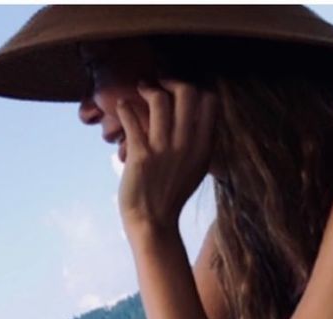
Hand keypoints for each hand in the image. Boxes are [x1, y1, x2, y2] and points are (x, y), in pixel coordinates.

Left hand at [117, 80, 217, 237]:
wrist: (153, 223)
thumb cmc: (170, 196)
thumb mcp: (195, 169)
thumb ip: (197, 143)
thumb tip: (193, 116)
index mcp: (203, 149)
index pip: (210, 102)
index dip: (195, 89)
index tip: (179, 92)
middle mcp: (187, 146)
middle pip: (187, 92)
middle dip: (170, 81)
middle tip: (158, 84)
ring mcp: (164, 150)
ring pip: (159, 99)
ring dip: (146, 89)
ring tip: (140, 91)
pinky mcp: (141, 154)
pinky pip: (131, 116)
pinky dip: (125, 107)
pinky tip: (122, 108)